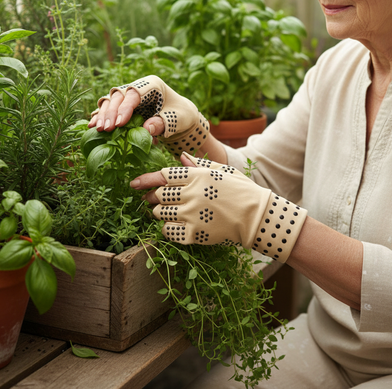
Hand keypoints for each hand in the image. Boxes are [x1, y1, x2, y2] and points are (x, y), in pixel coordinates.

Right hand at [89, 76, 208, 157]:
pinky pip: (109, 109)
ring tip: (97, 129)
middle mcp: (137, 87)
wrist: (180, 117)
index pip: (134, 94)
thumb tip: (145, 129)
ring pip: (110, 101)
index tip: (119, 125)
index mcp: (152, 85)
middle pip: (118, 96)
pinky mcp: (123, 106)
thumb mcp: (177, 119)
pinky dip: (100, 116)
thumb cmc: (181, 115)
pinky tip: (92, 126)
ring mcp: (129, 96)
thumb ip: (161, 123)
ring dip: (102, 114)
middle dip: (110, 113)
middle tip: (105, 129)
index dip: (125, 108)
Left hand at [133, 153, 307, 261]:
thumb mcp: (221, 171)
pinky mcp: (195, 233)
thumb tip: (180, 157)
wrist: (257, 216)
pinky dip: (168, 229)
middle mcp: (191, 193)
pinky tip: (175, 227)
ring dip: (160, 213)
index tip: (134, 184)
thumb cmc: (241, 190)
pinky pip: (168, 232)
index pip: (163, 175)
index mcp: (197, 176)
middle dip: (154, 198)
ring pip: (160, 213)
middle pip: (159, 195)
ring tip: (168, 213)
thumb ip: (199, 164)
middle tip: (153, 200)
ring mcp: (192, 214)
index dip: (146, 179)